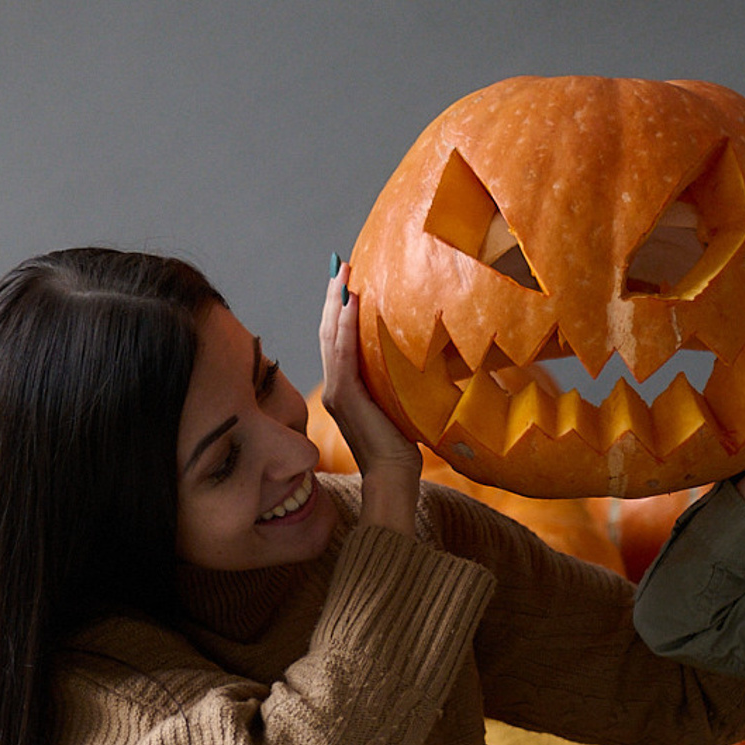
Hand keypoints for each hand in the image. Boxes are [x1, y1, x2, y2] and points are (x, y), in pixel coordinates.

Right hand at [319, 256, 420, 532]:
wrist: (393, 478)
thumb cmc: (402, 450)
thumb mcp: (400, 407)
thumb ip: (397, 384)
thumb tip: (416, 361)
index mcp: (345, 390)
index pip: (338, 341)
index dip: (339, 311)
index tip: (346, 282)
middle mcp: (334, 388)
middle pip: (328, 332)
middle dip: (334, 297)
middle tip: (339, 265)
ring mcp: (336, 392)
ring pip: (330, 337)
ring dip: (336, 302)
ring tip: (341, 274)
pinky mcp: (344, 397)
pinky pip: (341, 354)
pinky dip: (344, 326)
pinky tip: (349, 303)